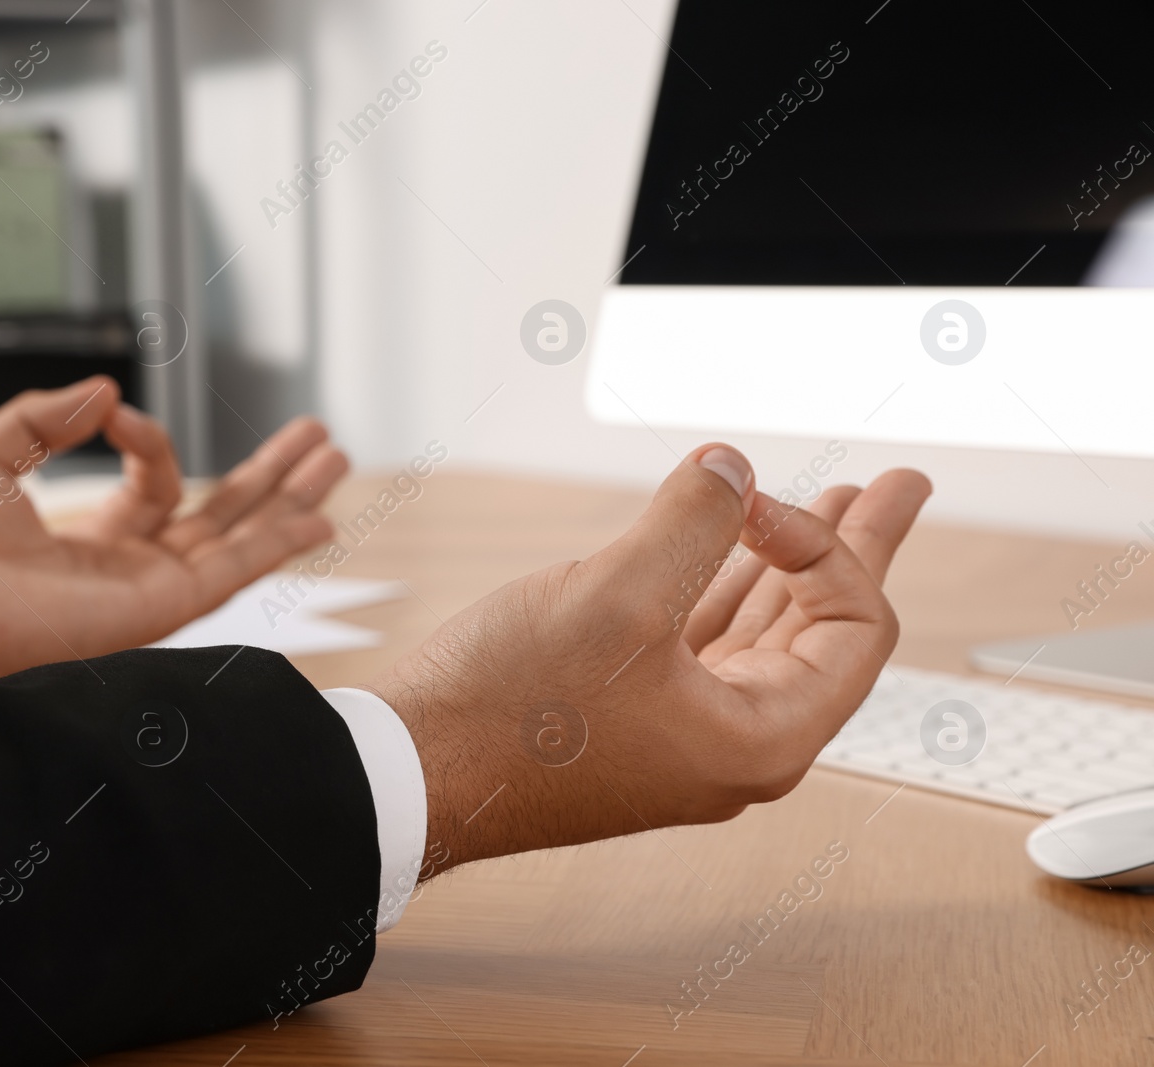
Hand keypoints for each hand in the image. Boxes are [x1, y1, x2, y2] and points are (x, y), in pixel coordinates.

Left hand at [0, 376, 347, 681]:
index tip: (111, 407)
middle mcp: (136, 569)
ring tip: (337, 458)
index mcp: (97, 540)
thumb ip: (49, 419)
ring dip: (293, 499)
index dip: (146, 437)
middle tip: (317, 438)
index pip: (156, 482)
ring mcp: (156, 591)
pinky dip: (281, 543)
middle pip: (224, 516)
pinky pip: (237, 569)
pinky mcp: (165, 607)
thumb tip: (107, 392)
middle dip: (272, 476)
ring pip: (243, 540)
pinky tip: (322, 517)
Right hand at [369, 444, 930, 877]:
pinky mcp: (631, 717)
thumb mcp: (616, 598)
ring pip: (760, 633)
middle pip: (821, 630)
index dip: (820, 543)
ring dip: (790, 563)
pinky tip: (732, 554)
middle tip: (895, 485)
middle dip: (854, 544)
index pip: (851, 625)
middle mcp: (734, 744)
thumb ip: (693, 520)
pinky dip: (723, 588)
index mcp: (760, 738)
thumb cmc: (508, 714)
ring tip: (833, 504)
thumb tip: (732, 469)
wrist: (410, 773)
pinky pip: (702, 644)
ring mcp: (682, 734)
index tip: (746, 503)